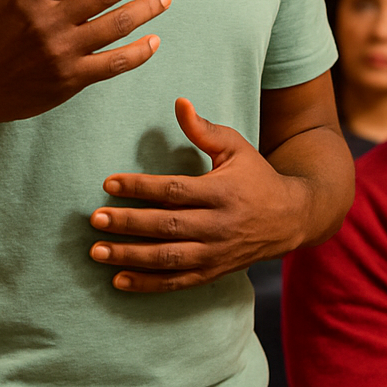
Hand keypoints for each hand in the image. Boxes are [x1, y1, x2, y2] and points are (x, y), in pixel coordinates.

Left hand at [88, 98, 310, 291]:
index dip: (140, 187)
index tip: (108, 183)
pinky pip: (177, 282)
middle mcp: (218, 225)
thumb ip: (204, 129)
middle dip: (128, 223)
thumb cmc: (257, 177)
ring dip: (130, 256)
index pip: (174, 190)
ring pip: (168, 258)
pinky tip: (119, 280)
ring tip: (97, 251)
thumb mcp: (236, 148)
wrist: (292, 219)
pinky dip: (148, 284)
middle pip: (167, 226)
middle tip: (94, 219)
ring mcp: (215, 253)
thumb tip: (179, 102)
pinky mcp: (213, 272)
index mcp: (221, 192)